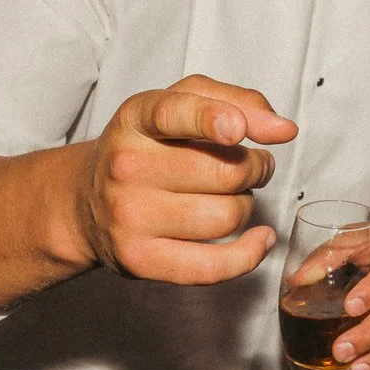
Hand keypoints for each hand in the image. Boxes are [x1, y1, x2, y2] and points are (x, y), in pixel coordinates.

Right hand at [75, 74, 293, 284]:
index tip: (237, 129)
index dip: (210, 119)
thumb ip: (237, 102)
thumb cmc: (149, 147)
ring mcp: (129, 216)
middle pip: (224, 172)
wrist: (87, 202)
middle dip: (255, 169)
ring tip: (233, 197)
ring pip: (227, 216)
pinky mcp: (139, 260)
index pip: (173, 114)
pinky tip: (259, 239)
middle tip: (251, 167)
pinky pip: (212, 267)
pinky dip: (249, 255)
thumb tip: (283, 130)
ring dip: (246, 206)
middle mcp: (126, 166)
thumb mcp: (182, 104)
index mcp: (136, 119)